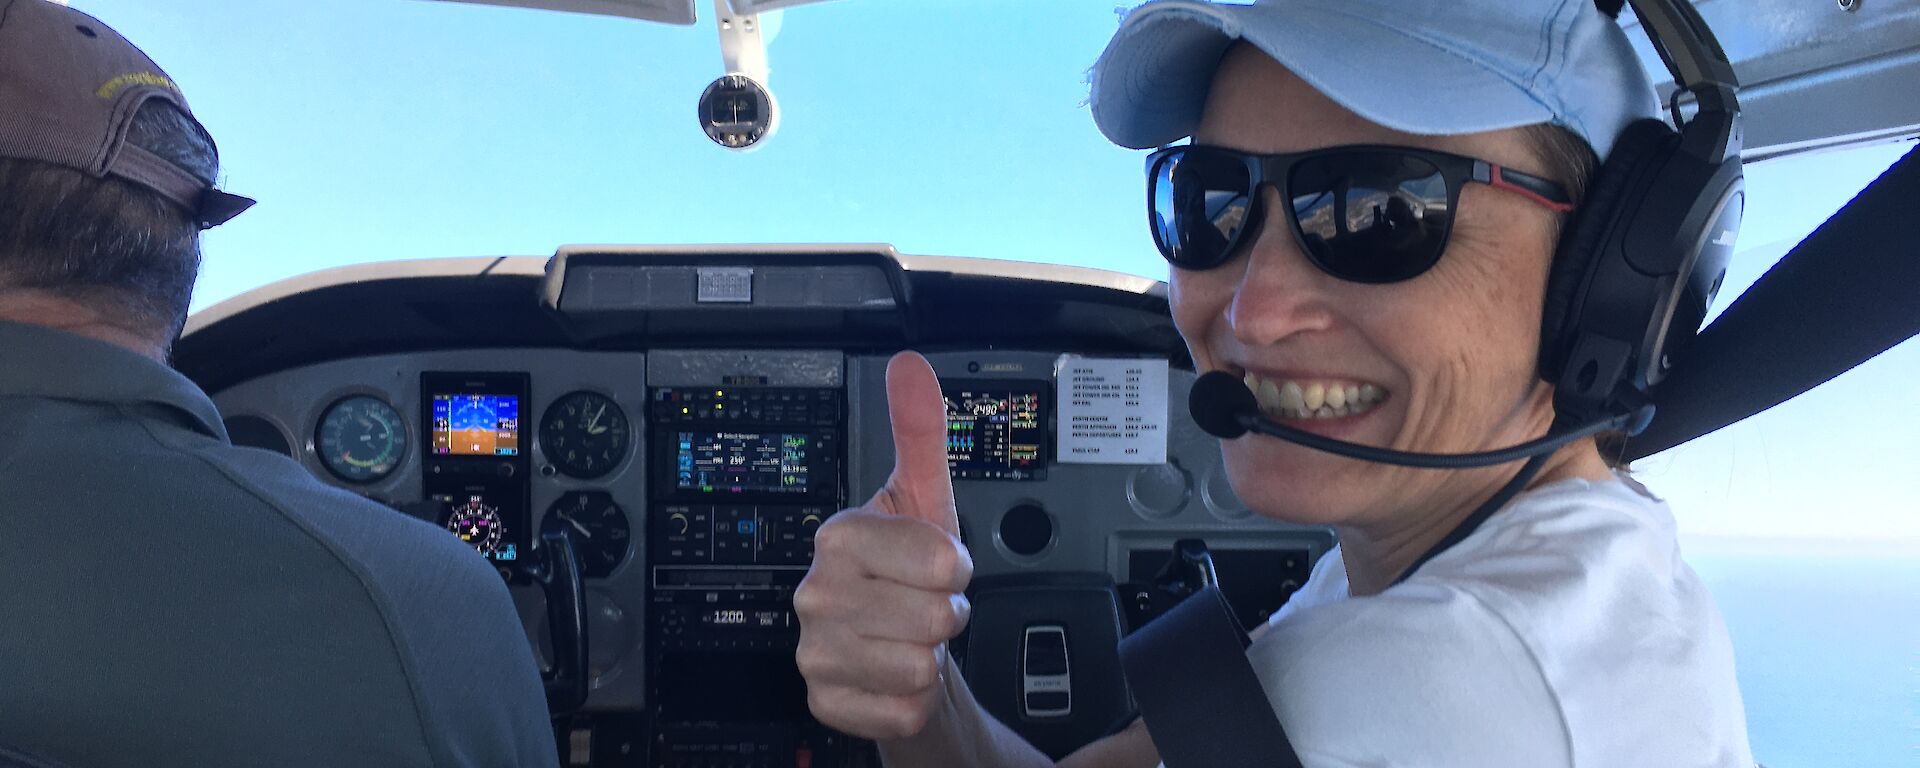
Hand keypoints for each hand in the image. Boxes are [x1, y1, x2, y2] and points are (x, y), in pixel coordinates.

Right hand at [795, 352, 973, 739]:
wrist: (892, 640)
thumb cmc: (909, 570)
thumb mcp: (924, 498)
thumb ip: (920, 431)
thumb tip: (909, 367)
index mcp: (840, 536)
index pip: (939, 558)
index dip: (955, 566)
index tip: (936, 563)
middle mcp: (817, 593)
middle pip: (935, 616)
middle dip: (946, 614)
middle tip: (923, 604)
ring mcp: (815, 651)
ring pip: (919, 665)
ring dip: (929, 657)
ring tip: (908, 636)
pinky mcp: (826, 702)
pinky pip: (901, 709)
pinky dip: (912, 700)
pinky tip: (892, 675)